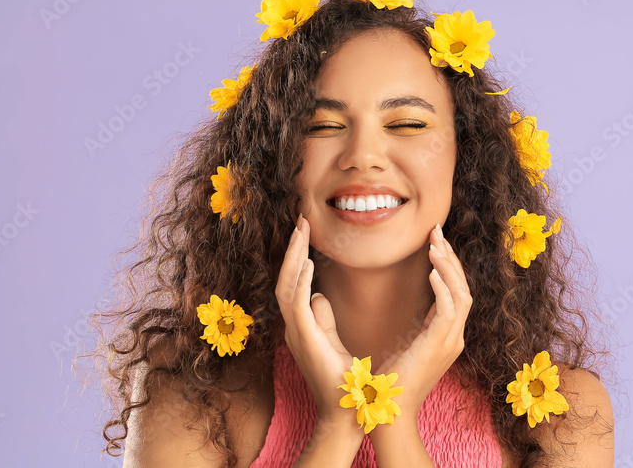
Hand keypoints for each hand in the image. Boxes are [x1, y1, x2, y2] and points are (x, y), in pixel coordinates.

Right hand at [275, 214, 362, 434]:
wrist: (346, 411)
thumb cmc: (343, 381)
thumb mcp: (334, 342)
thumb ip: (324, 320)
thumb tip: (319, 295)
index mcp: (301, 326)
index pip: (293, 283)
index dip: (296, 257)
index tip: (305, 231)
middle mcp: (294, 327)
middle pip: (286, 280)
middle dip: (292, 249)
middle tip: (301, 221)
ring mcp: (296, 334)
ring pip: (287, 288)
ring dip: (293, 258)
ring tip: (302, 232)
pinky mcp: (304, 340)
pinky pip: (296, 305)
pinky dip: (300, 283)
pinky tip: (307, 264)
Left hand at [374, 223, 472, 426]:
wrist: (390, 412)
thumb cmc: (390, 382)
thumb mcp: (407, 347)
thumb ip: (416, 328)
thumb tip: (407, 306)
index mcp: (447, 336)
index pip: (456, 292)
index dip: (447, 265)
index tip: (434, 242)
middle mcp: (454, 337)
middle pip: (463, 287)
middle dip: (450, 257)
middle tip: (436, 231)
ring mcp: (451, 341)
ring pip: (461, 293)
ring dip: (448, 266)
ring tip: (434, 244)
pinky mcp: (441, 345)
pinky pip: (449, 309)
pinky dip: (442, 287)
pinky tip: (430, 271)